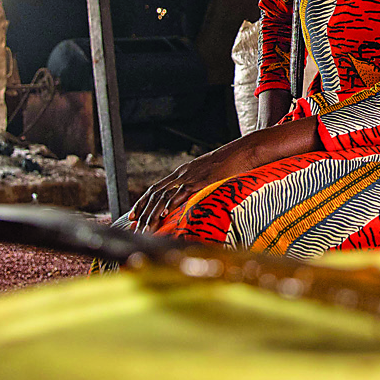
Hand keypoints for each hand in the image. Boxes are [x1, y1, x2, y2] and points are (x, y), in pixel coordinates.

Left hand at [126, 142, 250, 231]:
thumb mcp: (211, 175)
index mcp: (183, 173)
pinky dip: (170, 205)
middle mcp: (183, 174)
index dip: (143, 202)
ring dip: (152, 214)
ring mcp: (191, 177)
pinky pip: (181, 194)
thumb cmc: (233, 163)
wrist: (245, 151)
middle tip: (135, 227)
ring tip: (145, 229)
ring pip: (163, 196)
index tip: (134, 215)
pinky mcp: (201, 181)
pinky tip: (163, 215)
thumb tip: (197, 200)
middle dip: (143, 212)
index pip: (156, 188)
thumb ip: (201, 186)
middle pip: (155, 193)